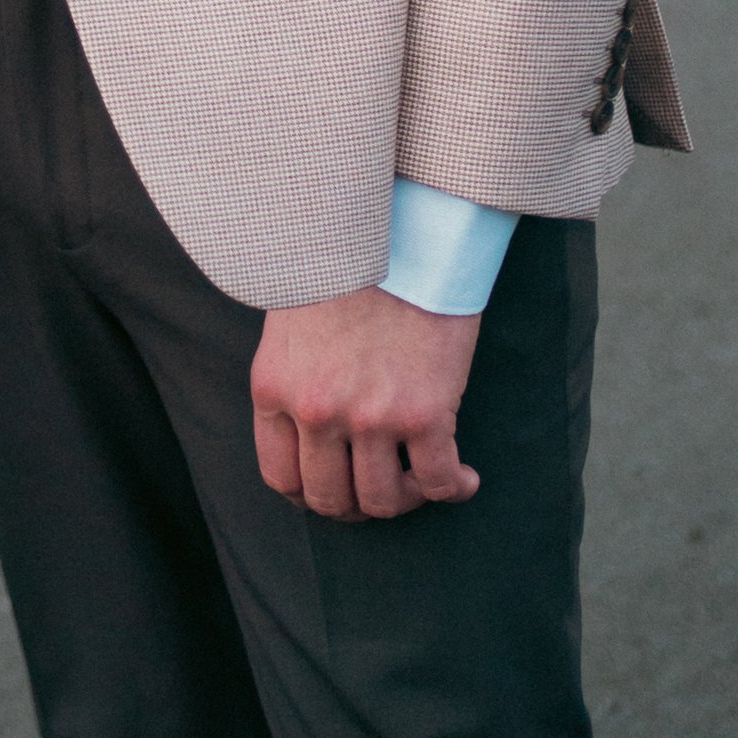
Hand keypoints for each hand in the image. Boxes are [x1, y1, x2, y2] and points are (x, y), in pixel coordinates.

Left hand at [250, 288, 481, 519]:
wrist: (400, 232)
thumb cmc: (348, 269)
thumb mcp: (290, 323)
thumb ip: (292, 378)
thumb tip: (308, 433)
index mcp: (275, 387)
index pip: (281, 476)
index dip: (311, 495)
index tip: (337, 490)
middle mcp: (316, 409)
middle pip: (331, 498)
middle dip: (357, 506)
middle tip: (382, 491)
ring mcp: (370, 416)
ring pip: (384, 500)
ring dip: (405, 500)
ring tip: (421, 482)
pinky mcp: (426, 413)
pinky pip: (439, 481)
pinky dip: (453, 489)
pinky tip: (463, 478)